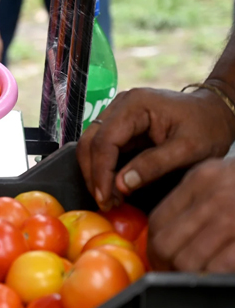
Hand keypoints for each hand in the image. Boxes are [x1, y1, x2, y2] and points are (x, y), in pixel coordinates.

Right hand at [77, 87, 234, 210]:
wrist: (216, 112)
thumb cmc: (208, 127)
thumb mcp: (189, 149)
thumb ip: (154, 165)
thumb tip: (121, 185)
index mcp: (135, 105)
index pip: (104, 141)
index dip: (100, 172)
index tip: (106, 200)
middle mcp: (120, 105)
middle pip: (90, 142)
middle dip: (93, 175)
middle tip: (105, 203)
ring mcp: (117, 113)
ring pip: (90, 145)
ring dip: (95, 173)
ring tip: (109, 198)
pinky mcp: (119, 124)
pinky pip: (101, 146)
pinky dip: (102, 168)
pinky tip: (113, 186)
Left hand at [148, 157, 234, 271]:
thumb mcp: (223, 178)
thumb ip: (195, 199)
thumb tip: (166, 233)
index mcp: (203, 178)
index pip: (158, 219)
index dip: (154, 246)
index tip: (159, 258)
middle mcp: (216, 194)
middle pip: (167, 243)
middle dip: (165, 265)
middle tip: (172, 274)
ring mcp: (234, 215)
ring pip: (188, 260)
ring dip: (187, 275)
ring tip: (196, 277)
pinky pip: (218, 267)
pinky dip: (213, 277)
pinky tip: (218, 276)